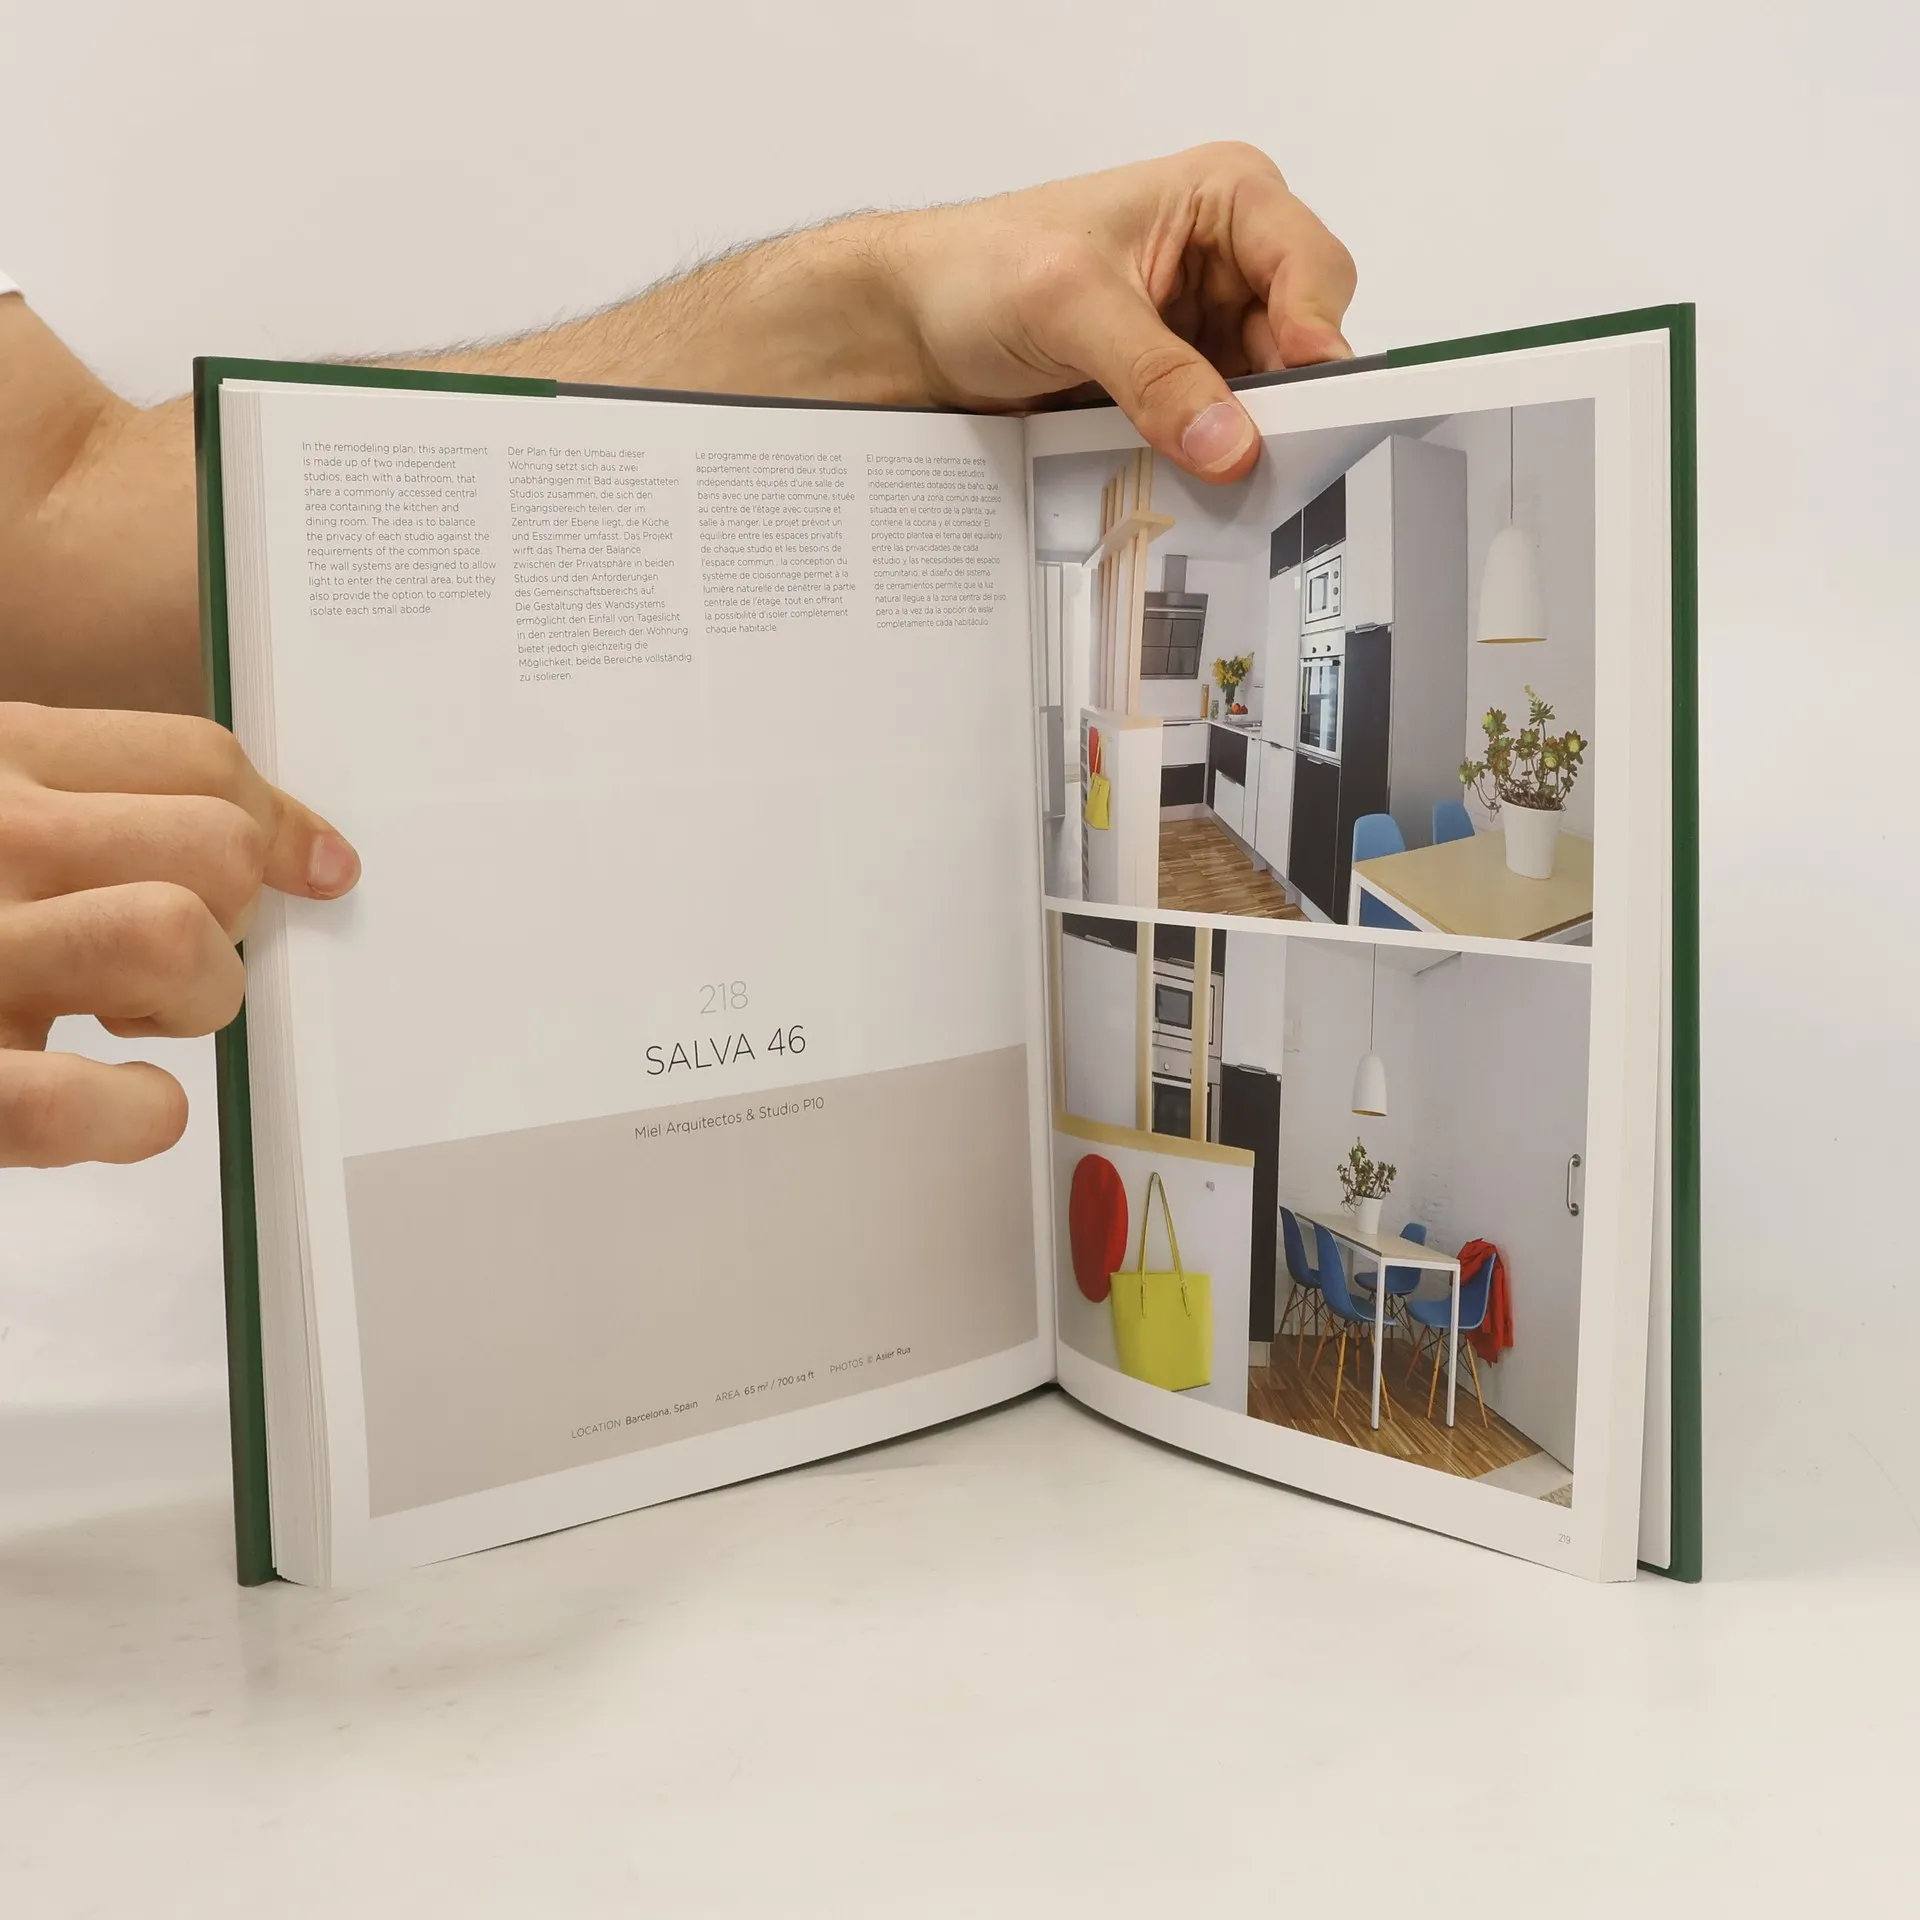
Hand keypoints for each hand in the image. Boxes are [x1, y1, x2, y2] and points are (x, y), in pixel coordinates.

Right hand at [0, 704, 358, 1165]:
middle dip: (233, 914)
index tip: (315, 869)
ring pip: (175, 937)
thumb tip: (290, 849)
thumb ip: (86, 800)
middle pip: (213, 843)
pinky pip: (82, 1105)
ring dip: (196, 1000)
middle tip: (175, 960)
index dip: (280, 822)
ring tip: (133, 1026)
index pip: (196, 760)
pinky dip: (136, 1117)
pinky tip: (117, 1109)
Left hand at [887, 142, 1357, 482]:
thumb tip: (1229, 441)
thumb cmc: (978, 270)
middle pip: (1300, 345)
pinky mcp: (1175, 389)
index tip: (1299, 401)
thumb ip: (1154, 374)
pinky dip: (1203, 462)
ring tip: (1212, 477)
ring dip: (1240, 441)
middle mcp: (1228, 262)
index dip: (1315, 336)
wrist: (913, 325)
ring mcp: (1204, 331)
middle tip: (1257, 459)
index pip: (1311, 268)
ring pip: (1264, 401)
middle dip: (1280, 404)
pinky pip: (1216, 436)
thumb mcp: (1070, 306)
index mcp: (1224, 198)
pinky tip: (1184, 481)